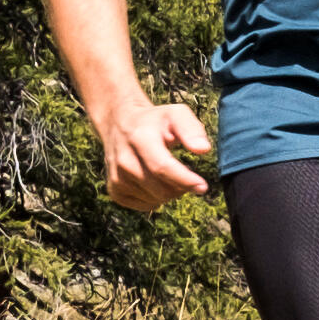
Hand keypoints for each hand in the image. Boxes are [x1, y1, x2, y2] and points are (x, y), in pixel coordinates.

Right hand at [93, 94, 215, 208]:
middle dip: (181, 187)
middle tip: (189, 177)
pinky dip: (157, 198)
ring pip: (155, 199)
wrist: (119, 124)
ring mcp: (116, 177)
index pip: (162, 167)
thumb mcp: (175, 114)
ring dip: (170, 193)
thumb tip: (203, 149)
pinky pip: (145, 205)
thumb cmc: (154, 121)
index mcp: (140, 138)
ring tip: (170, 174)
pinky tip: (156, 182)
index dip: (185, 180)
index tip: (203, 186)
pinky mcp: (114, 190)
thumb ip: (191, 129)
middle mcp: (124, 159)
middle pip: (160, 188)